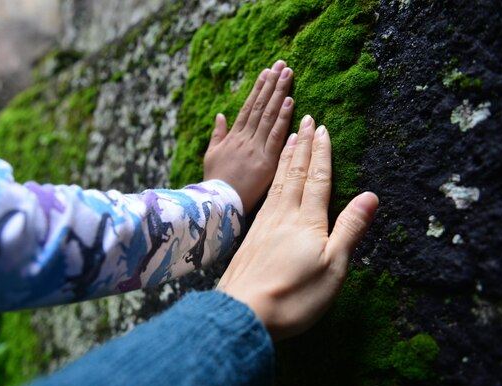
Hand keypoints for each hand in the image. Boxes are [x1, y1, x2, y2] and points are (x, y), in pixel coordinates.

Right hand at [203, 60, 293, 213]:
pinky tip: (290, 101)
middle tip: (282, 64)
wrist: (217, 204)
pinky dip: (284, 118)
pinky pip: (276, 136)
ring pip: (269, 116)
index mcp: (233, 137)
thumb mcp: (211, 155)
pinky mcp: (266, 161)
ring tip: (288, 74)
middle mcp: (245, 139)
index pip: (248, 107)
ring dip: (279, 93)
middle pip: (261, 106)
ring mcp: (256, 148)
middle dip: (271, 84)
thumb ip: (217, 134)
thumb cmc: (214, 183)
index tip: (266, 72)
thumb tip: (221, 115)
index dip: (258, 89)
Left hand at [217, 115, 378, 339]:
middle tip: (305, 120)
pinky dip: (271, 180)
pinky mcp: (251, 237)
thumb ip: (350, 229)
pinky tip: (270, 181)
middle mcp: (283, 215)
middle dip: (303, 146)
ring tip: (289, 139)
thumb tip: (371, 196)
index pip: (317, 179)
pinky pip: (265, 197)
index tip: (322, 128)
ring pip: (277, 183)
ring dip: (285, 158)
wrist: (243, 313)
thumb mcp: (333, 266)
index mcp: (307, 221)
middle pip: (295, 174)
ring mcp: (264, 225)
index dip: (321, 153)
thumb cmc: (295, 296)